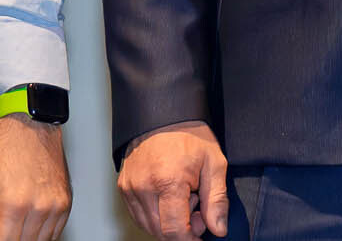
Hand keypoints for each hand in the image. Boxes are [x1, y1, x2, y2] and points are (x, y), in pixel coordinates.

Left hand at [0, 114, 70, 240]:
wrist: (33, 128)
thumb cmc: (7, 150)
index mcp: (14, 204)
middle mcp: (39, 208)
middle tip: (2, 231)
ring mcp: (55, 207)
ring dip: (26, 239)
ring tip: (14, 225)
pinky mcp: (66, 204)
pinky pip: (54, 233)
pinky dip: (41, 234)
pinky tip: (29, 223)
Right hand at [116, 120, 227, 239]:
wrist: (162, 113)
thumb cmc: (188, 136)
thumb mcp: (214, 163)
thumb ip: (217, 200)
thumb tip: (218, 229)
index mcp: (167, 181)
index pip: (175, 232)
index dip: (191, 239)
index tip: (202, 234)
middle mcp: (143, 186)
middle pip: (161, 233)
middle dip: (181, 229)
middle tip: (195, 206)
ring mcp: (130, 187)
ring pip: (148, 226)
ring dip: (167, 223)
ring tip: (181, 198)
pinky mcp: (123, 186)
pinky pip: (138, 215)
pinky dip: (154, 215)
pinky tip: (167, 197)